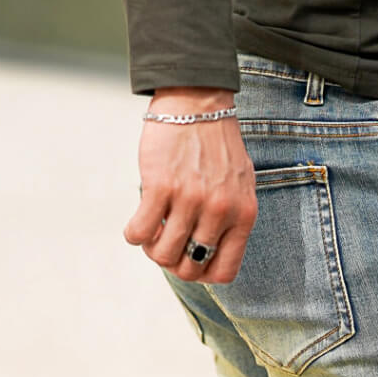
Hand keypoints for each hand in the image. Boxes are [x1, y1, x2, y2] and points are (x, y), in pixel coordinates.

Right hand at [124, 87, 257, 283]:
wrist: (198, 101)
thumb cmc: (218, 146)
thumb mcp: (240, 186)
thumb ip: (231, 220)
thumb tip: (206, 255)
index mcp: (243, 216)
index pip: (223, 272)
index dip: (202, 274)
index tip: (189, 259)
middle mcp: (220, 211)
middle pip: (189, 268)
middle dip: (173, 262)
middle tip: (166, 243)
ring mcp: (190, 200)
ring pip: (163, 254)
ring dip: (151, 249)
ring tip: (151, 231)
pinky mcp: (161, 186)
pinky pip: (140, 232)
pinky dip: (134, 234)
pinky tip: (136, 224)